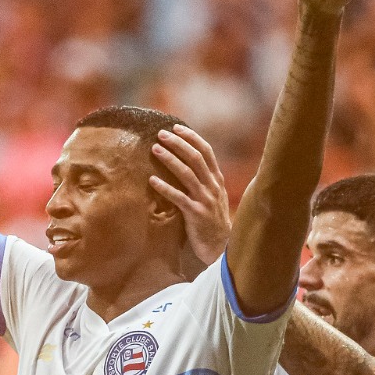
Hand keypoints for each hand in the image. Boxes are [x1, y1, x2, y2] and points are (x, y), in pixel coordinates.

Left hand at [151, 125, 231, 270]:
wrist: (221, 247)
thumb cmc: (212, 220)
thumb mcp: (213, 196)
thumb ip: (204, 179)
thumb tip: (186, 161)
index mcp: (217, 180)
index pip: (206, 151)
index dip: (191, 138)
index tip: (176, 127)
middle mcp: (212, 186)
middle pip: (195, 158)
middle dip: (178, 143)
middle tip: (161, 134)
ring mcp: (205, 200)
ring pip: (187, 174)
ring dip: (170, 160)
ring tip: (155, 149)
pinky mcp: (195, 214)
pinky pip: (178, 198)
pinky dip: (165, 188)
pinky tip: (152, 180)